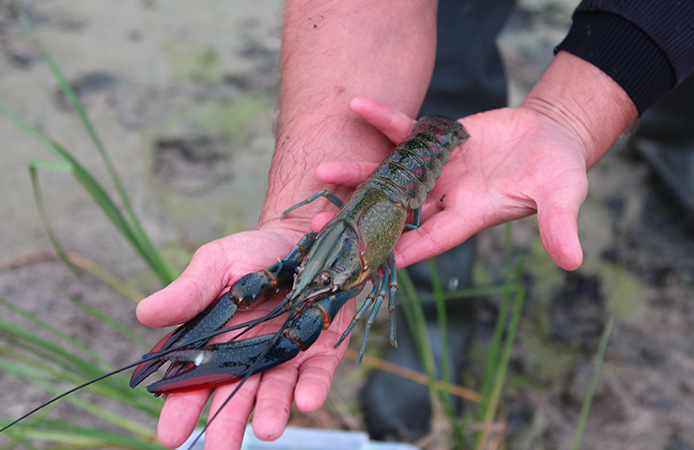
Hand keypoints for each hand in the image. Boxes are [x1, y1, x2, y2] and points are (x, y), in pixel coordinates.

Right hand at [136, 225, 354, 448]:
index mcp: (216, 342)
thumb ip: (187, 292)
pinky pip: (317, 373)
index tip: (169, 434)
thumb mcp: (215, 265)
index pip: (193, 381)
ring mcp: (286, 354)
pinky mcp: (321, 348)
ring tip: (265, 431)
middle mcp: (249, 355)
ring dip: (270, 412)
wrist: (299, 236)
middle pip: (235, 396)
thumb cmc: (251, 253)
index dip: (181, 407)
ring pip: (275, 391)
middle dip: (226, 425)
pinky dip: (312, 388)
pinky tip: (307, 402)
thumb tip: (143, 313)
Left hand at [313, 96, 590, 270]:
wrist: (551, 137)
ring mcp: (437, 170)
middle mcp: (446, 198)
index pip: (429, 240)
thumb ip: (559, 226)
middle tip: (323, 223)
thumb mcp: (563, 197)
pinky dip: (383, 119)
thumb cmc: (560, 173)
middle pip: (397, 213)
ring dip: (358, 174)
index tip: (366, 260)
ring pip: (391, 175)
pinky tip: (357, 105)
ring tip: (321, 171)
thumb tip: (573, 262)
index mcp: (470, 216)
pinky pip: (405, 132)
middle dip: (362, 219)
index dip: (400, 250)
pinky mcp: (437, 141)